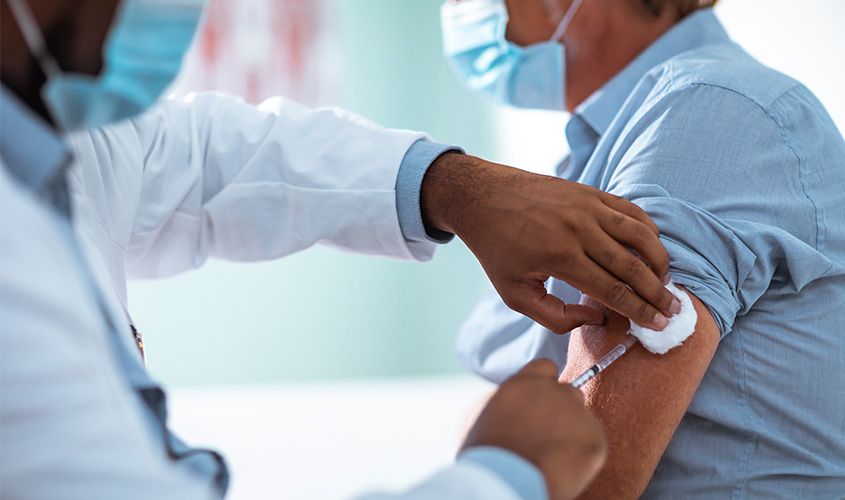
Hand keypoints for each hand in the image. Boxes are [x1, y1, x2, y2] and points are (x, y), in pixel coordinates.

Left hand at [422, 153, 678, 331]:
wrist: (482, 197)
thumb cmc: (497, 249)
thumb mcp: (514, 293)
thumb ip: (554, 316)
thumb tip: (597, 319)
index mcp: (560, 257)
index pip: (612, 290)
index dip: (640, 311)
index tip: (659, 324)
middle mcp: (579, 229)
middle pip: (633, 266)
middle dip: (657, 292)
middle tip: (674, 310)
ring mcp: (587, 206)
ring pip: (640, 235)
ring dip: (659, 260)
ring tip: (666, 281)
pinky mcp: (590, 192)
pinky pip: (630, 211)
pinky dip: (648, 230)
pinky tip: (652, 248)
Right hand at [461, 359, 606, 499]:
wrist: (506, 482)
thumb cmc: (486, 454)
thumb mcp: (481, 416)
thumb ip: (503, 401)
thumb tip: (513, 402)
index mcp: (525, 382)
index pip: (546, 367)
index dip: (544, 385)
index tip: (539, 403)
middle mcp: (555, 391)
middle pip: (568, 391)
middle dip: (561, 409)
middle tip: (547, 434)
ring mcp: (578, 413)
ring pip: (582, 418)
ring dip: (572, 431)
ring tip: (553, 455)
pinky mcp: (595, 439)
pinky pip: (593, 441)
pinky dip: (582, 454)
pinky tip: (563, 467)